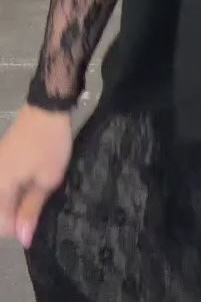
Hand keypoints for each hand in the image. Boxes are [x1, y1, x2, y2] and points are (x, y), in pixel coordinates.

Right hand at [0, 104, 71, 247]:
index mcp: (1, 187)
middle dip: (16, 215)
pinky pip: (3, 183)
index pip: (2, 224)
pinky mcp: (1, 158)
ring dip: (15, 201)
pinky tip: (30, 183)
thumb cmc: (49, 145)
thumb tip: (23, 239)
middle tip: (37, 205)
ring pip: (1, 198)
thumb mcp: (47, 180)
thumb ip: (32, 209)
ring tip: (36, 194)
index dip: (20, 228)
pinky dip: (14, 189)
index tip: (37, 219)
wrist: (46, 108)